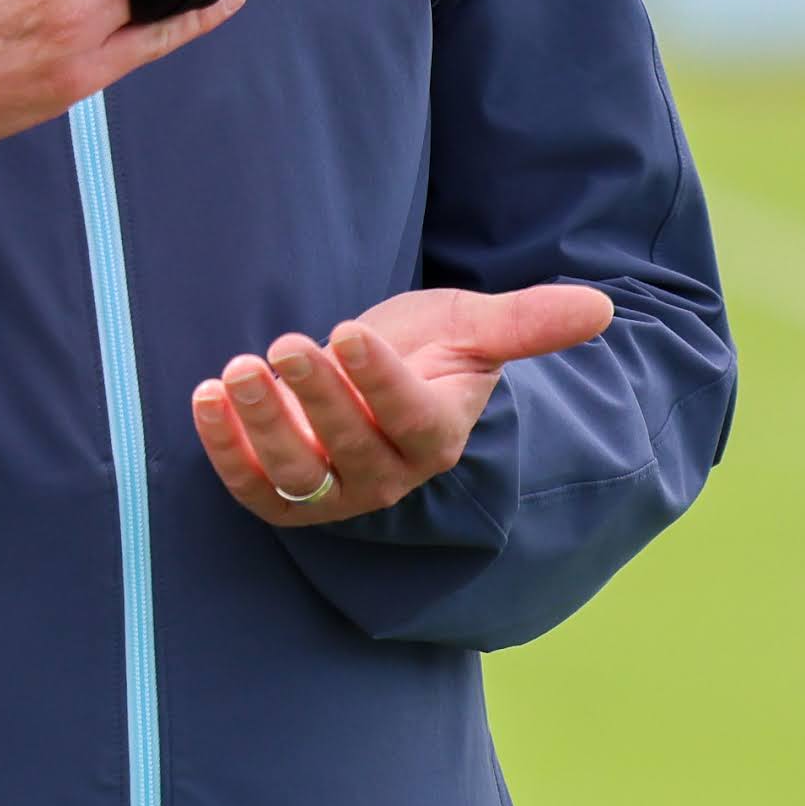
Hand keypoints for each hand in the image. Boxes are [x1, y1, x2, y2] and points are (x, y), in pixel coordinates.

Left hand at [193, 284, 614, 528]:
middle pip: (350, 446)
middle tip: (286, 344)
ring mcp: (332, 492)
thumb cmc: (431, 350)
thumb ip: (527, 322)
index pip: (409, 417)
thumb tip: (600, 307)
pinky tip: (204, 397)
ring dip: (264, 423)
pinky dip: (222, 447)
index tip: (349, 330)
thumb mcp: (474, 327)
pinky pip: (251, 485)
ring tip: (237, 368)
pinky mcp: (282, 497)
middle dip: (317, 396)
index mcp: (436, 435)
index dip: (379, 380)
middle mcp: (385, 475)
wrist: (376, 381)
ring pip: (297, 474)